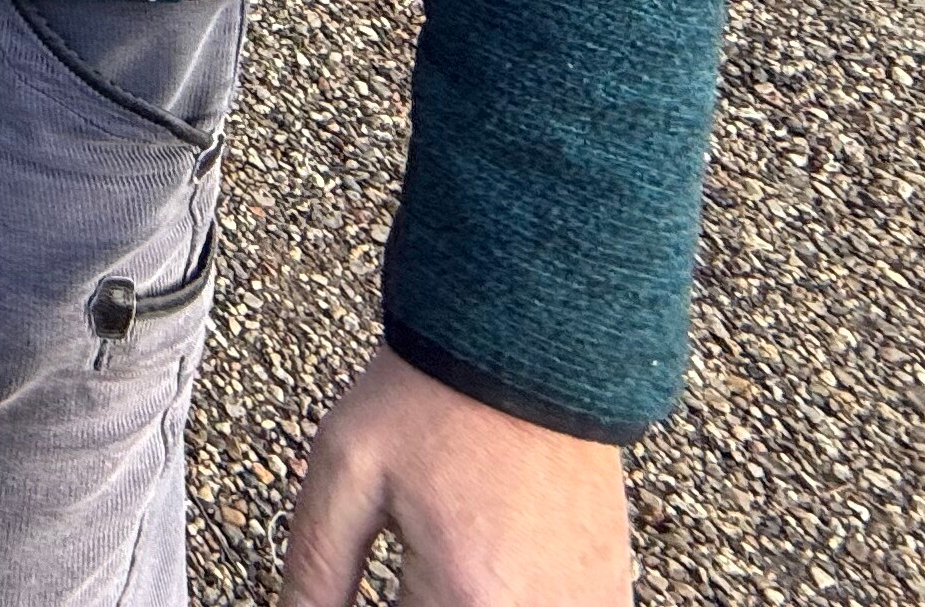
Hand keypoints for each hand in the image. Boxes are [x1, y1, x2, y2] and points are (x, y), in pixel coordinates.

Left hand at [275, 346, 630, 606]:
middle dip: (417, 601)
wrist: (530, 343)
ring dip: (460, 602)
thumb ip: (316, 569)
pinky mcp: (608, 590)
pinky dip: (510, 597)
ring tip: (449, 544)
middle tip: (408, 559)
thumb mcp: (345, 472)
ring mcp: (582, 604)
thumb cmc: (435, 399)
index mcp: (467, 600)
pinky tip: (488, 561)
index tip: (364, 583)